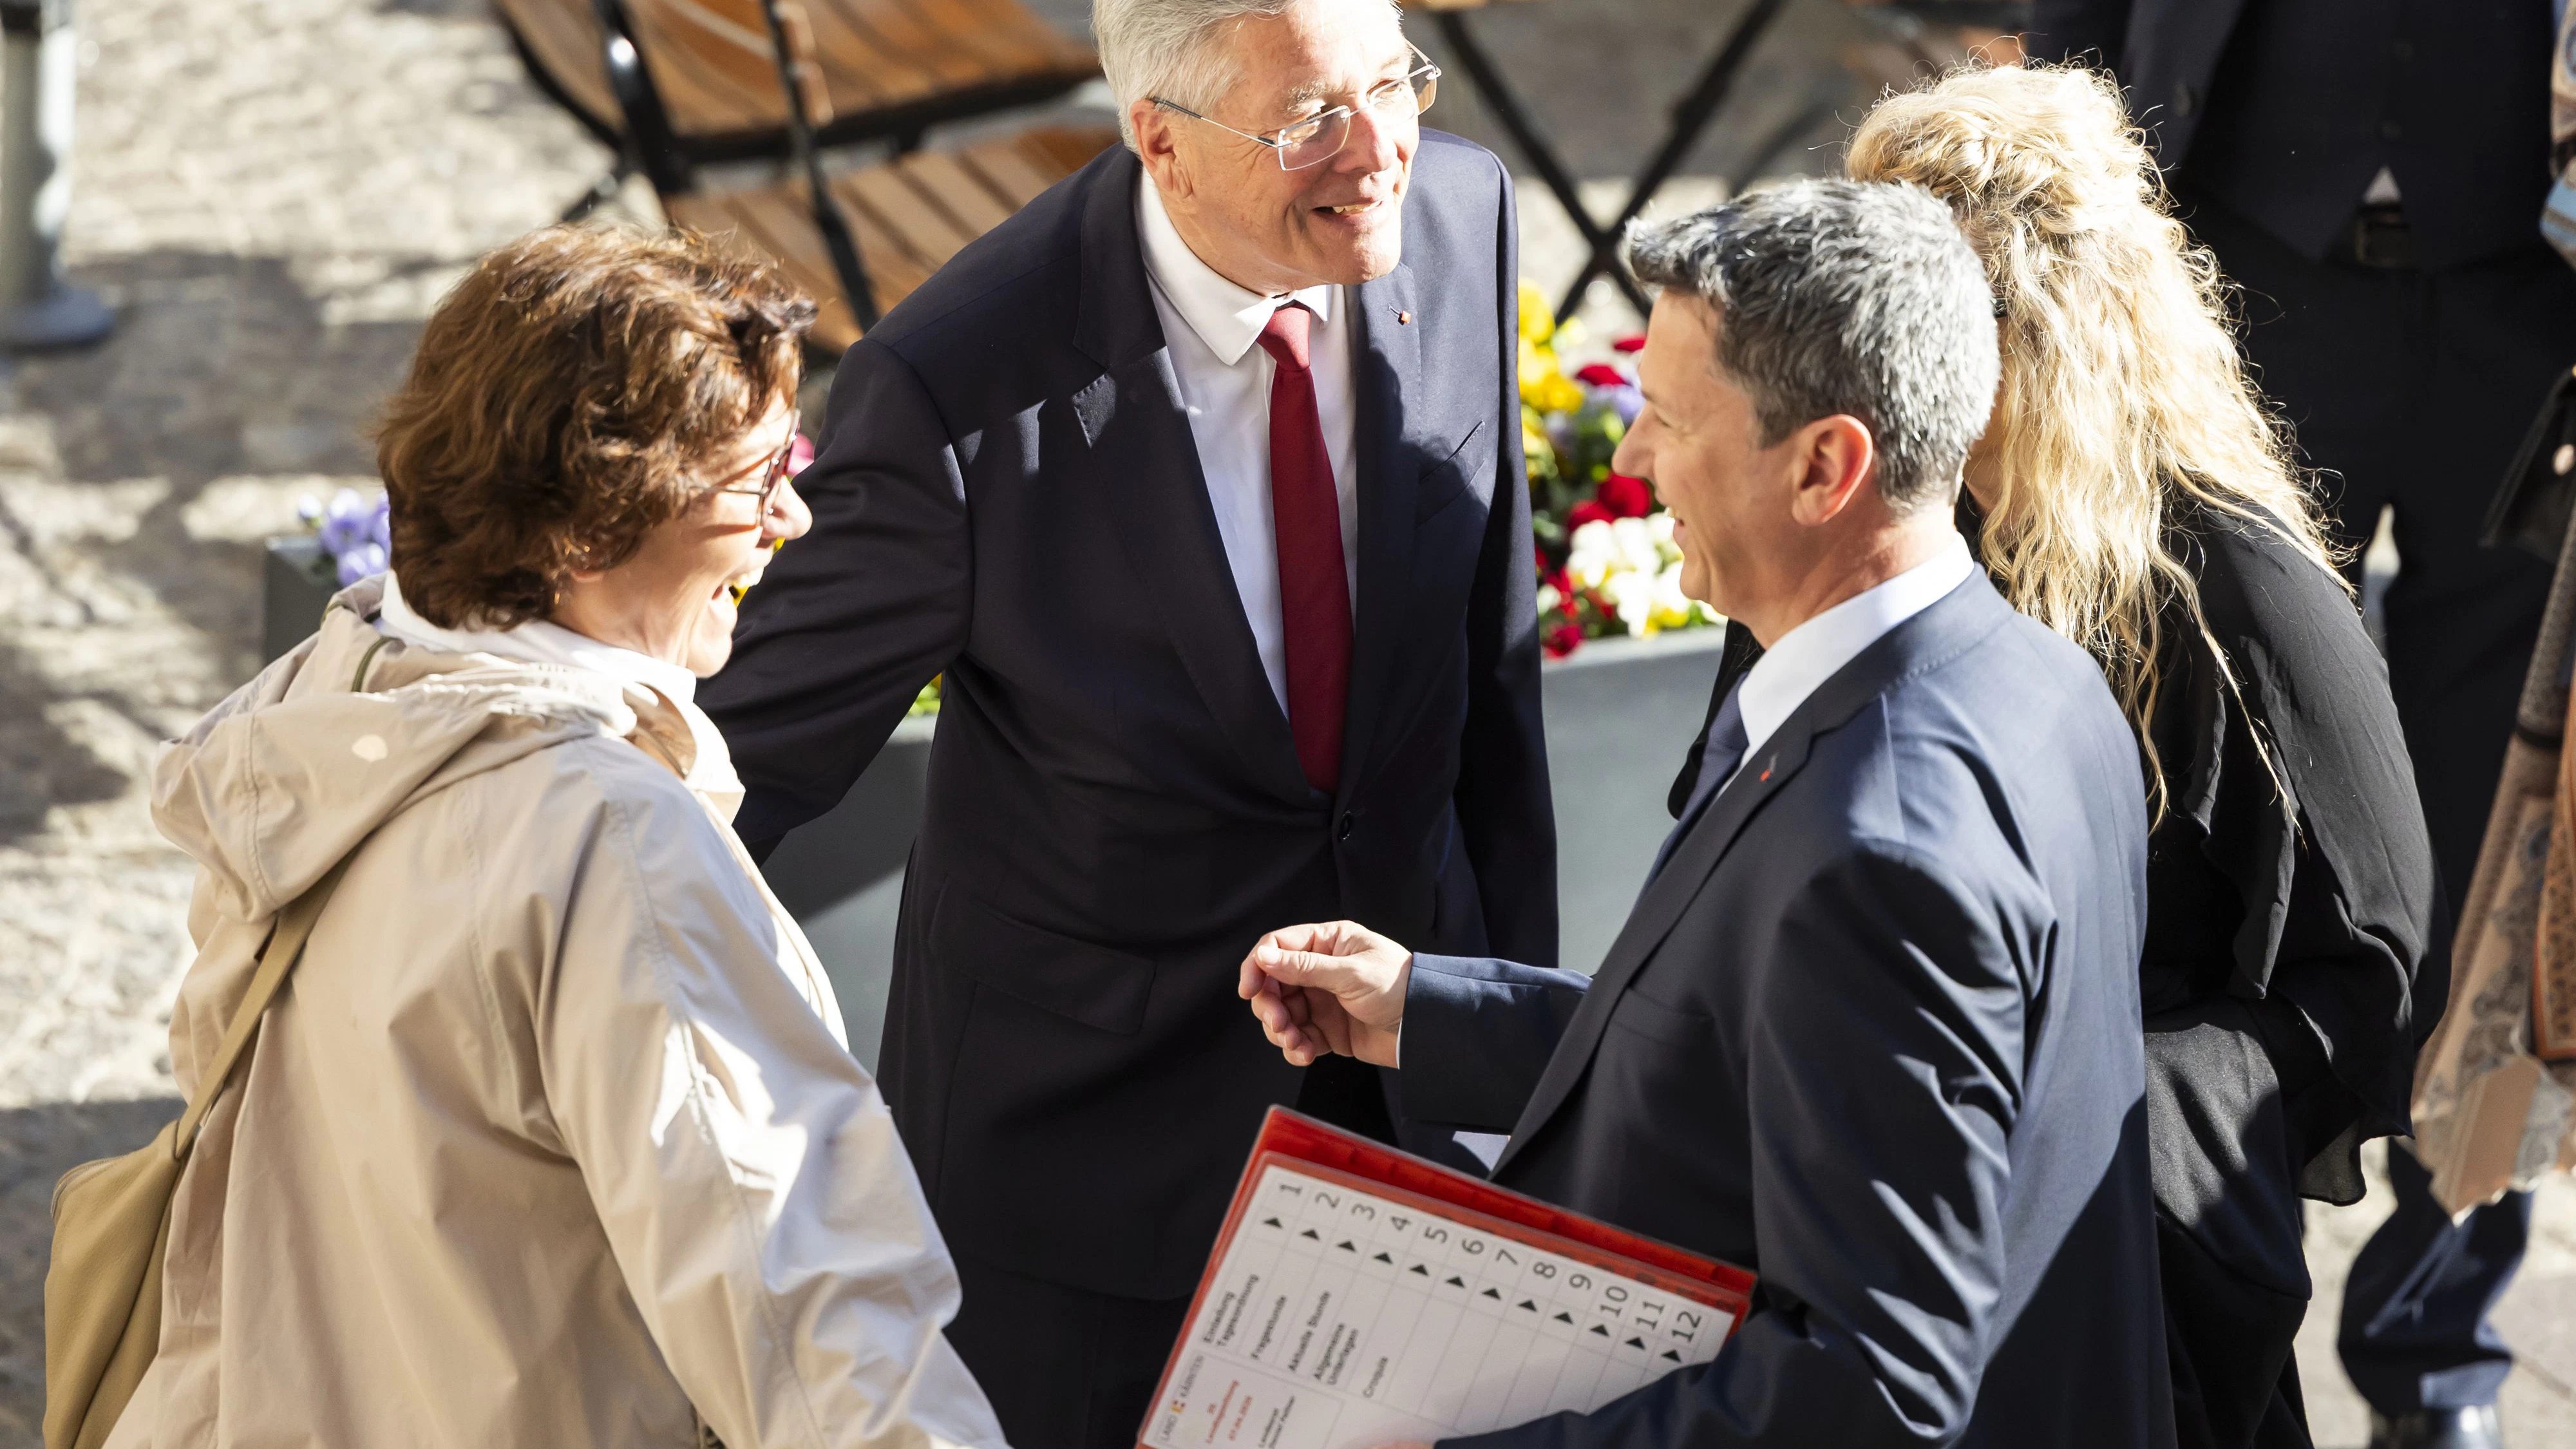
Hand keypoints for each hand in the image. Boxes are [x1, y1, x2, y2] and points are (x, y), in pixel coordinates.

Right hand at [1238, 920, 1411, 1068]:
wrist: (1426, 1028)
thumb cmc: (1399, 988)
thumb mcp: (1351, 974)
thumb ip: (1305, 967)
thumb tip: (1264, 957)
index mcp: (1328, 942)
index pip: (1278, 946)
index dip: (1258, 966)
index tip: (1250, 990)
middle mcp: (1320, 969)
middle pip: (1274, 984)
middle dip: (1270, 1006)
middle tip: (1279, 1024)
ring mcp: (1322, 1000)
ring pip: (1281, 1013)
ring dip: (1281, 1031)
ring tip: (1296, 1043)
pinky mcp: (1326, 1029)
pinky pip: (1298, 1037)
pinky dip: (1296, 1047)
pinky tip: (1305, 1053)